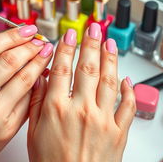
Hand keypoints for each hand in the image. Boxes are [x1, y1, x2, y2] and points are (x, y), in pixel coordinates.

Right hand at [28, 24, 135, 161]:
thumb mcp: (33, 131)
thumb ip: (36, 101)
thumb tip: (40, 78)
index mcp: (57, 109)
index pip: (62, 68)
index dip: (65, 48)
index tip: (69, 35)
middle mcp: (81, 110)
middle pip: (87, 68)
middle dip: (91, 44)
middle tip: (93, 29)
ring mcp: (103, 120)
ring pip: (109, 81)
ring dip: (109, 58)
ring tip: (109, 43)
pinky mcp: (118, 132)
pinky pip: (128, 107)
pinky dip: (129, 91)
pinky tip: (125, 79)